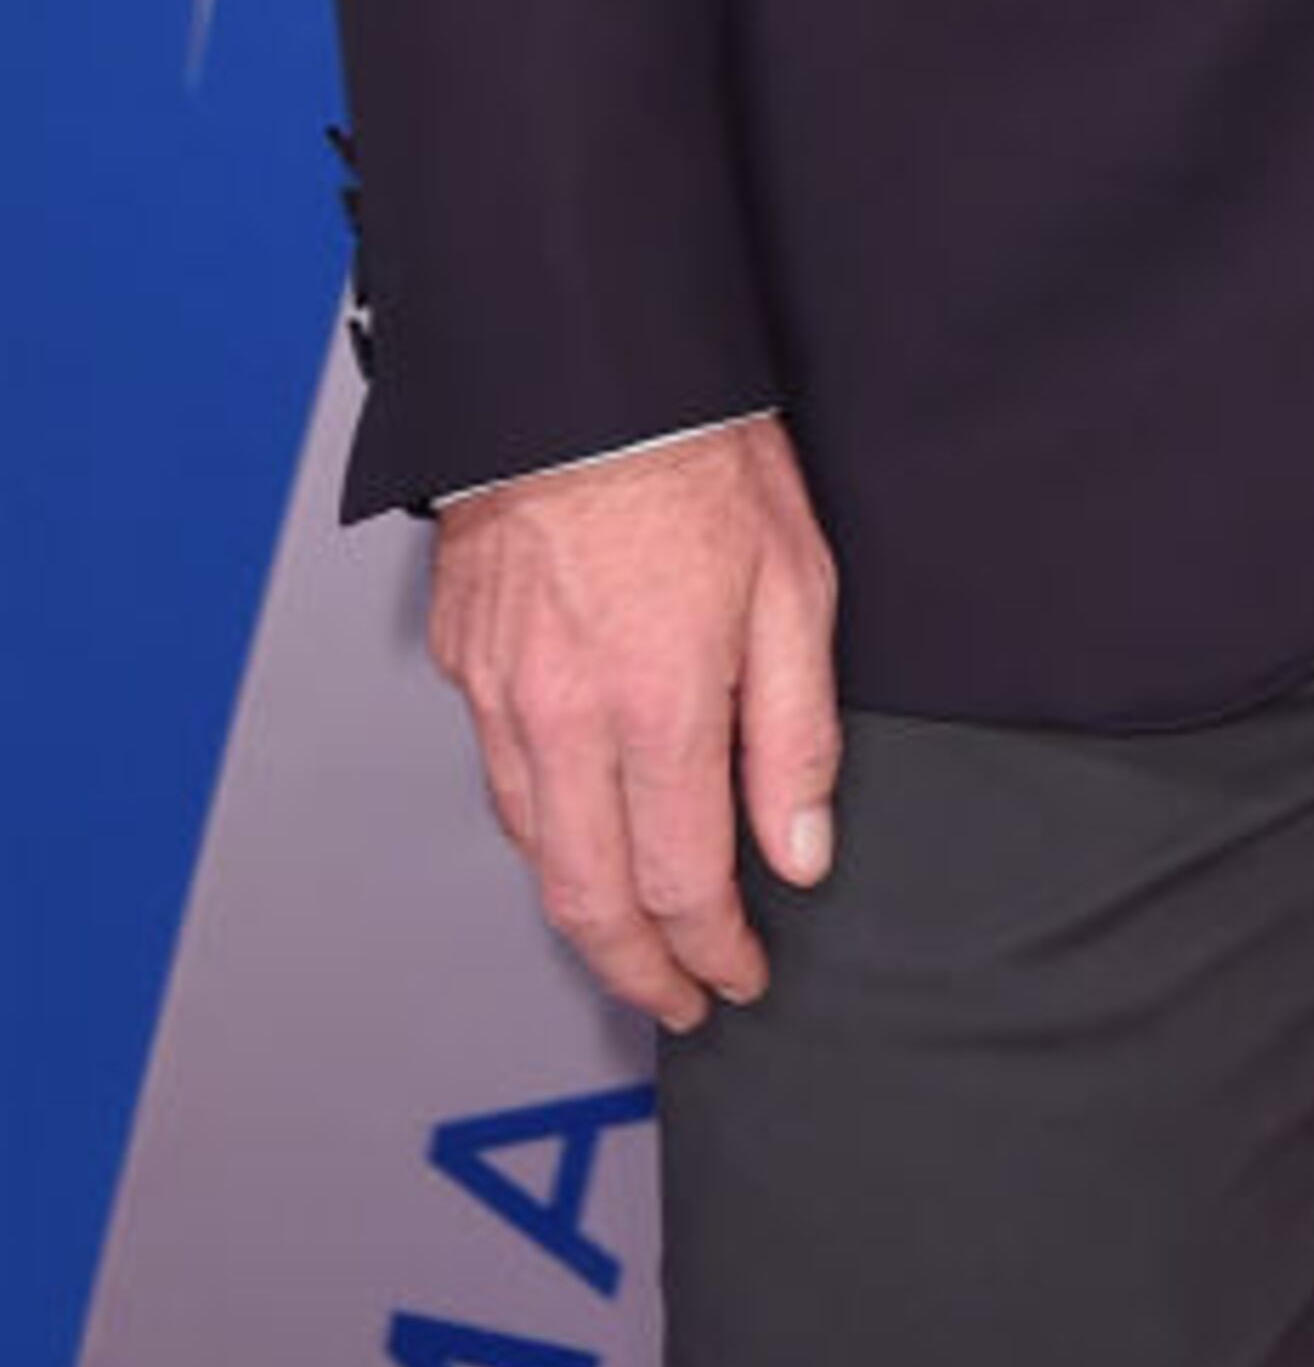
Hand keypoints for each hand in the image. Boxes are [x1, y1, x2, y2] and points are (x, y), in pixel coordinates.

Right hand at [428, 413, 840, 1031]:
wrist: (585, 367)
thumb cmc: (702, 457)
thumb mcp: (797, 587)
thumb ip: (795, 736)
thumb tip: (799, 854)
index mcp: (656, 708)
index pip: (681, 886)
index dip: (714, 952)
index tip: (741, 975)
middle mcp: (562, 717)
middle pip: (585, 899)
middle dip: (637, 970)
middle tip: (679, 999)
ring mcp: (499, 690)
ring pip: (528, 845)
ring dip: (581, 907)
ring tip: (634, 932)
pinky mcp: (462, 655)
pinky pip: (497, 768)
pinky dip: (538, 820)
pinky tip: (577, 817)